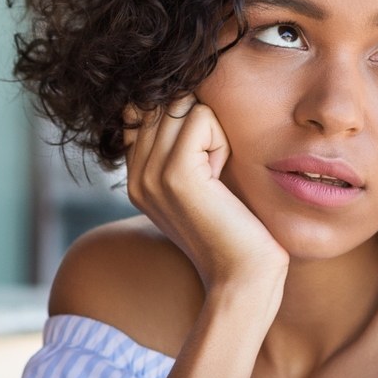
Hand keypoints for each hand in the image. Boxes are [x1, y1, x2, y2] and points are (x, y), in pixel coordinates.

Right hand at [123, 99, 286, 295]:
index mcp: (136, 177)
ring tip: (217, 176)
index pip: (145, 108)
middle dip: (199, 122)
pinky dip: (220, 140)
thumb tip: (187, 99)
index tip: (205, 159)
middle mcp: (136, 174)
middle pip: (163, 101)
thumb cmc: (234, 232)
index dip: (183, 118)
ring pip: (182, 104)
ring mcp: (150, 174)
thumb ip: (184, 148)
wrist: (241, 278)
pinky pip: (200, 117)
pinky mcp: (175, 173)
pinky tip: (221, 177)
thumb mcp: (201, 186)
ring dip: (212, 131)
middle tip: (214, 170)